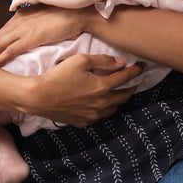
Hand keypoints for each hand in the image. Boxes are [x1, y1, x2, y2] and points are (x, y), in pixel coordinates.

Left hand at [0, 4, 96, 66]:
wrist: (77, 13)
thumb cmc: (64, 16)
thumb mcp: (42, 17)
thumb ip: (32, 24)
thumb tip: (28, 35)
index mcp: (20, 16)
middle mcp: (18, 21)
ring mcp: (24, 29)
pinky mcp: (31, 37)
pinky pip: (10, 50)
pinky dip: (1, 59)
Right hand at [25, 53, 141, 126]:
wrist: (39, 97)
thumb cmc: (58, 75)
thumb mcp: (81, 61)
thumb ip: (102, 61)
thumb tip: (120, 62)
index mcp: (102, 87)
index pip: (125, 78)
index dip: (136, 71)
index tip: (143, 66)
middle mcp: (101, 103)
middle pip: (123, 97)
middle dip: (131, 88)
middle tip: (134, 82)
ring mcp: (92, 115)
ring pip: (113, 109)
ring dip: (118, 100)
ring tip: (118, 93)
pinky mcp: (83, 122)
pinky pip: (98, 116)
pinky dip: (103, 109)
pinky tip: (98, 103)